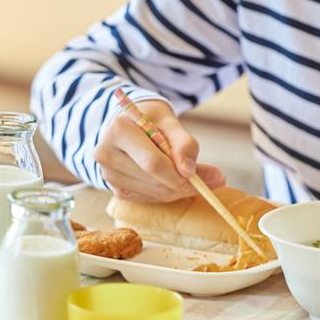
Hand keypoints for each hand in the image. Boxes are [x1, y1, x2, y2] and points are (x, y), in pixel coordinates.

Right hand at [94, 99, 224, 202]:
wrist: (130, 125)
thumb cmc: (151, 120)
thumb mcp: (169, 121)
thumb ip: (184, 143)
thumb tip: (190, 171)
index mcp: (118, 130)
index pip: (152, 163)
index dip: (179, 174)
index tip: (204, 178)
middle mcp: (106, 154)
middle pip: (153, 180)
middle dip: (183, 184)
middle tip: (213, 181)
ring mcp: (108, 175)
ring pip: (153, 193)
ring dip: (177, 189)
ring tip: (188, 175)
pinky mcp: (115, 189)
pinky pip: (148, 199)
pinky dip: (166, 193)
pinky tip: (171, 180)